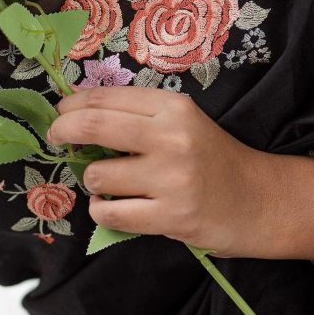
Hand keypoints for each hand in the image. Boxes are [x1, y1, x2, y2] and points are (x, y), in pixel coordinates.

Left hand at [47, 85, 272, 257]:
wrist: (258, 199)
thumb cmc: (211, 157)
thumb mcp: (180, 122)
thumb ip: (136, 114)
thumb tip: (77, 110)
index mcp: (172, 107)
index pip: (106, 97)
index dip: (71, 105)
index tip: (59, 113)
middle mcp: (171, 137)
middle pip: (93, 125)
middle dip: (62, 130)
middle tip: (55, 137)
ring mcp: (172, 178)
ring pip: (97, 175)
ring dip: (91, 180)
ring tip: (106, 182)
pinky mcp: (172, 216)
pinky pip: (111, 213)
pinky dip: (102, 210)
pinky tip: (113, 207)